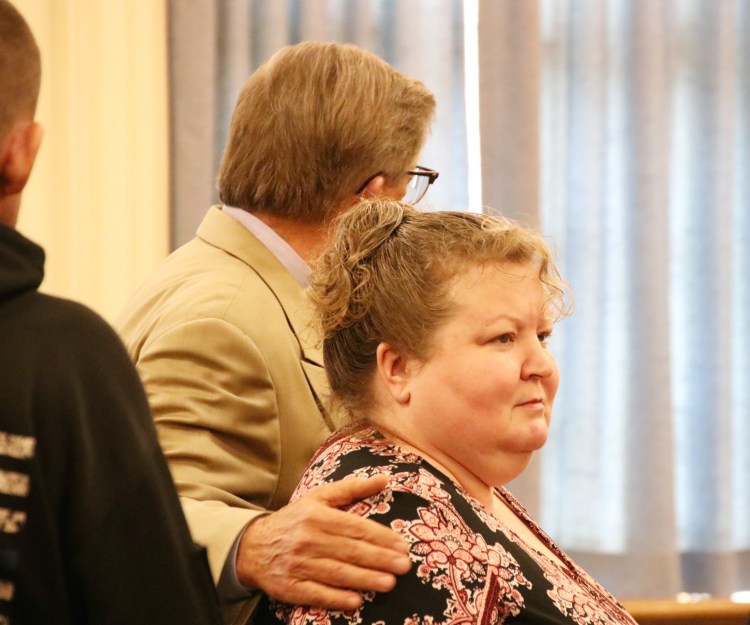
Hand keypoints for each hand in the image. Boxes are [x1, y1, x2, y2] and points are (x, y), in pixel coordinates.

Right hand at [236, 474, 411, 610]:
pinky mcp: (288, 587)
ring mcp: (297, 564)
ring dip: (364, 579)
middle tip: (404, 566)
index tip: (403, 545)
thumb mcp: (320, 497)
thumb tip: (384, 478)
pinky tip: (356, 601)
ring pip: (336, 573)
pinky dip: (336, 598)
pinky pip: (316, 594)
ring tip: (389, 583)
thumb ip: (352, 488)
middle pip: (349, 550)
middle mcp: (307, 539)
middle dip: (379, 559)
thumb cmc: (295, 519)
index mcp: (317, 515)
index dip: (381, 537)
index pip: (355, 527)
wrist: (253, 546)